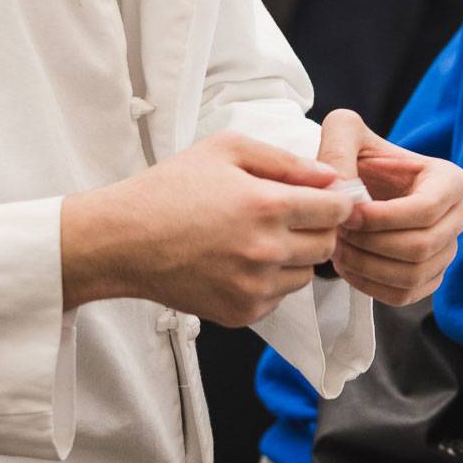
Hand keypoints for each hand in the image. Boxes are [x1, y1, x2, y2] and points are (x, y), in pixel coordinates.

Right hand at [60, 133, 351, 326]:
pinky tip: (240, 261)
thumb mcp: (227, 150)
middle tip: (294, 215)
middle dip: (320, 228)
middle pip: (327, 245)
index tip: (330, 197)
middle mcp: (267, 251)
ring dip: (296, 256)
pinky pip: (278, 298)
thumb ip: (285, 160)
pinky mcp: (241, 313)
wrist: (122, 240)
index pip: (337, 210)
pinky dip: (270, 281)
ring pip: (306, 275)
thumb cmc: (170, 188)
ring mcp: (254, 288)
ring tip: (261, 237)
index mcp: (268, 206)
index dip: (339, 200)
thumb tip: (329, 176)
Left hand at [316, 109, 462, 306]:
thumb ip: (338, 148)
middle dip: (372, 244)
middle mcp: (458, 217)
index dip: (382, 218)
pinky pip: (404, 295)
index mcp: (450, 180)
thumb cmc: (359, 157)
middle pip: (421, 246)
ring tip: (338, 247)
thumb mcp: (345, 133)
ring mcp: (447, 250)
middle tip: (337, 233)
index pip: (425, 211)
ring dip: (367, 266)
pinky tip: (347, 265)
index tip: (348, 215)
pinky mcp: (429, 277)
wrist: (361, 185)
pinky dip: (370, 286)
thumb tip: (340, 190)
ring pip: (412, 274)